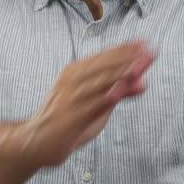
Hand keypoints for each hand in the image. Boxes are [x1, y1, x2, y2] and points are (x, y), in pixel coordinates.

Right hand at [20, 41, 155, 166]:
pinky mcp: (70, 117)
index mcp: (76, 71)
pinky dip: (107, 96)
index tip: (146, 42)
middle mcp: (72, 80)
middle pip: (104, 66)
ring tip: (140, 65)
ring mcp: (70, 98)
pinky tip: (121, 92)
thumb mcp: (97, 104)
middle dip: (128, 57)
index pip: (104, 57)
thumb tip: (144, 82)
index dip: (125, 49)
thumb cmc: (68, 119)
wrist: (34, 141)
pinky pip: (91, 104)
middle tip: (149, 50)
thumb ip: (118, 92)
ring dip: (121, 72)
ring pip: (99, 82)